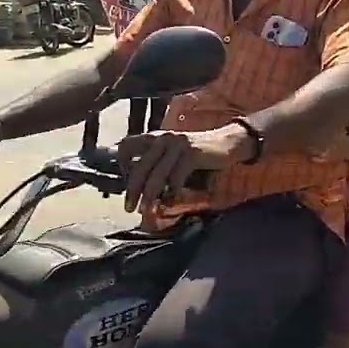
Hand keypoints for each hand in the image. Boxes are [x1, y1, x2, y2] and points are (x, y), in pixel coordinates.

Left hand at [117, 125, 244, 211]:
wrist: (227, 142)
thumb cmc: (197, 153)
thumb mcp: (173, 154)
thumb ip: (157, 164)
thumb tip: (140, 187)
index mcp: (155, 137)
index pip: (126, 145)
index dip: (121, 164)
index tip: (125, 181)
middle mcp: (163, 138)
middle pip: (140, 166)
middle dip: (133, 190)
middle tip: (129, 208)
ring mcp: (177, 145)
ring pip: (156, 174)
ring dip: (149, 195)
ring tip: (148, 210)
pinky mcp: (192, 153)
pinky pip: (176, 176)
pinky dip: (172, 191)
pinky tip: (172, 199)